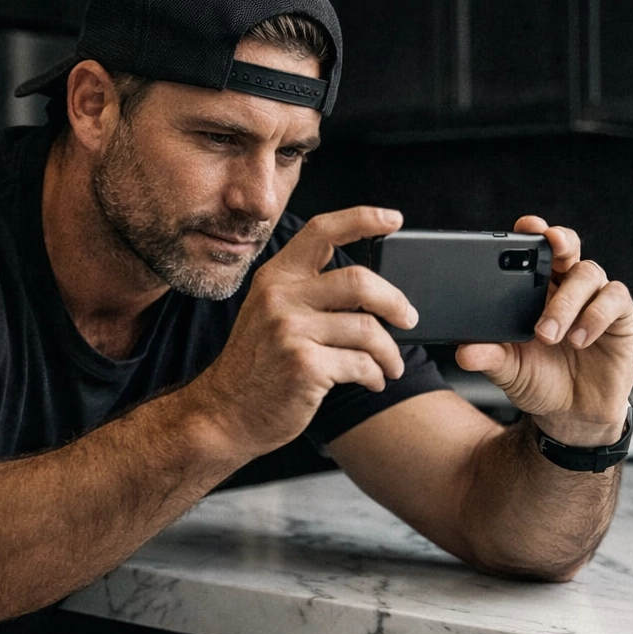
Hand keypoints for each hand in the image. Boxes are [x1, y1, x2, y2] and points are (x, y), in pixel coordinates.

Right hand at [188, 206, 417, 458]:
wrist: (224, 414)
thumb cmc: (256, 367)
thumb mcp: (269, 314)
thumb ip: (307, 293)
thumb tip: (369, 289)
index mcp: (275, 277)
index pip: (322, 231)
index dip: (363, 219)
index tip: (393, 219)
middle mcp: (280, 298)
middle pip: (360, 282)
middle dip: (395, 302)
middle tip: (408, 319)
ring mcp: (290, 332)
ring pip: (367, 330)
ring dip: (389, 352)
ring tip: (389, 366)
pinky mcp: (304, 366)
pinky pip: (361, 364)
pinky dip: (375, 375)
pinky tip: (372, 381)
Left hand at [454, 216, 632, 446]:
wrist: (571, 416)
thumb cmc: (540, 383)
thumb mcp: (508, 372)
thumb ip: (489, 358)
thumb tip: (464, 351)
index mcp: (535, 290)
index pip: (535, 251)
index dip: (533, 232)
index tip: (526, 226)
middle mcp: (566, 288)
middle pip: (568, 247)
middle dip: (559, 241)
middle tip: (550, 245)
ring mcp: (595, 300)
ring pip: (588, 273)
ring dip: (567, 300)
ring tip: (549, 334)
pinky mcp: (620, 317)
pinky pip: (614, 298)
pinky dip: (595, 315)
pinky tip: (579, 338)